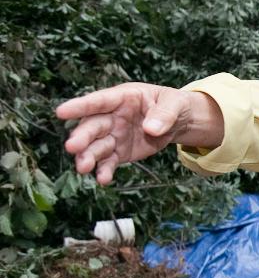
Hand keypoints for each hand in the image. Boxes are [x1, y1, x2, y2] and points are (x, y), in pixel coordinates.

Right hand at [56, 83, 197, 184]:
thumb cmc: (173, 105)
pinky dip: (105, 170)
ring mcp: (114, 135)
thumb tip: (151, 129)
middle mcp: (112, 117)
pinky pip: (109, 162)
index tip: (61, 112)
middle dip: (82, 137)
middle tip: (73, 147)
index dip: (80, 106)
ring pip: (96, 146)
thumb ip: (164, 115)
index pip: (98, 101)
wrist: (179, 121)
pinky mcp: (120, 152)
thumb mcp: (175, 104)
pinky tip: (102, 179)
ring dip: (88, 157)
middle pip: (93, 126)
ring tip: (83, 168)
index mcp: (122, 98)